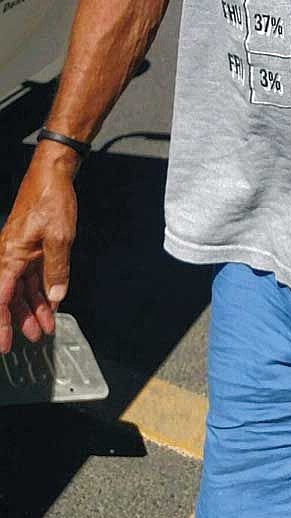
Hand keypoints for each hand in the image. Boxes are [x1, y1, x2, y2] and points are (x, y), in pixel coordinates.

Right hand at [0, 148, 77, 352]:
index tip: (5, 344)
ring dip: (34, 307)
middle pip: (10, 296)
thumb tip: (55, 299)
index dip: (1, 324)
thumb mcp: (59, 237)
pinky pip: (31, 275)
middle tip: (37, 336)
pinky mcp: (29, 247)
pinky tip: (50, 303)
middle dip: (22, 319)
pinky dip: (40, 290)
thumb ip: (56, 271)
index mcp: (9, 255)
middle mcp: (9, 255)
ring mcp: (19, 251)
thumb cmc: (51, 199)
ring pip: (21, 288)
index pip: (0, 298)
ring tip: (46, 325)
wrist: (53, 173)